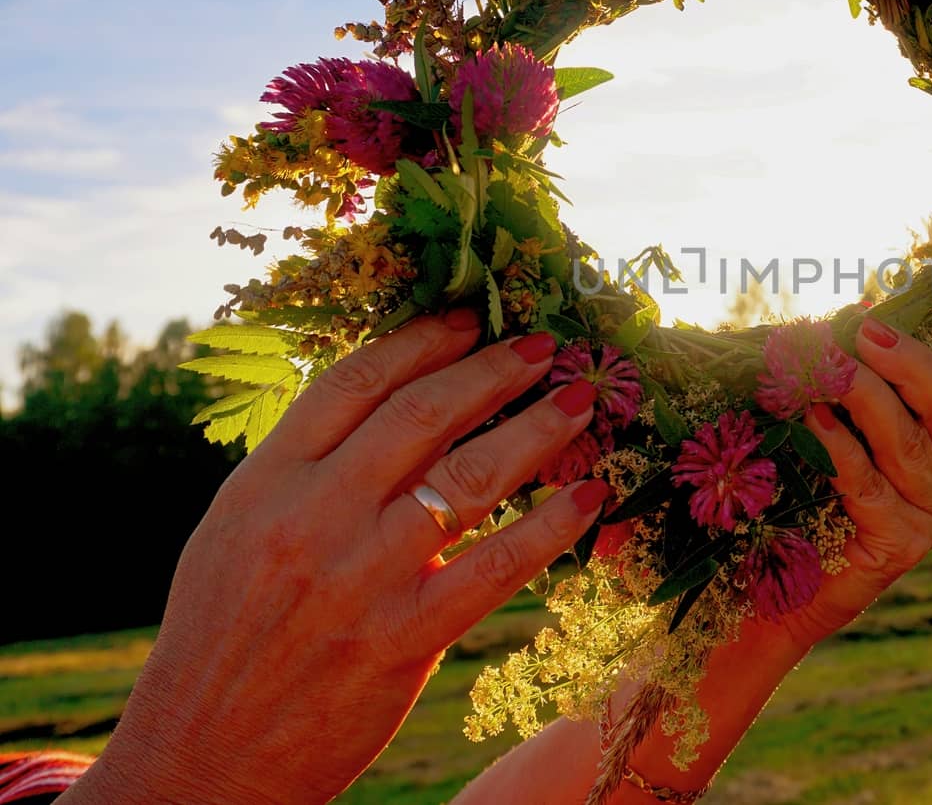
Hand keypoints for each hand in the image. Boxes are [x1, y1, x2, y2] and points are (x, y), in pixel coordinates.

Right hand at [63, 312, 609, 804]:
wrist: (202, 755)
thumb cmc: (224, 637)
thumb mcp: (239, 533)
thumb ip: (310, 472)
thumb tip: (400, 411)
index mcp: (264, 483)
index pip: (352, 384)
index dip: (420, 341)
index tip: (469, 319)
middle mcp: (311, 518)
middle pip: (420, 415)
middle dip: (493, 370)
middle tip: (545, 345)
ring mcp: (359, 578)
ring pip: (468, 479)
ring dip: (536, 430)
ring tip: (579, 400)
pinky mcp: (402, 640)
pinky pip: (495, 567)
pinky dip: (550, 526)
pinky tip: (588, 496)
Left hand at [781, 293, 931, 649]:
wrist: (773, 592)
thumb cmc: (796, 500)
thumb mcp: (825, 426)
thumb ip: (846, 378)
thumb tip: (854, 309)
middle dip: (910, 361)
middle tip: (865, 331)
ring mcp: (928, 513)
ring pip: (908, 441)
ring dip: (866, 396)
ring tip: (827, 366)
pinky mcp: (902, 543)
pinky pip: (872, 484)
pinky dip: (841, 447)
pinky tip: (813, 421)